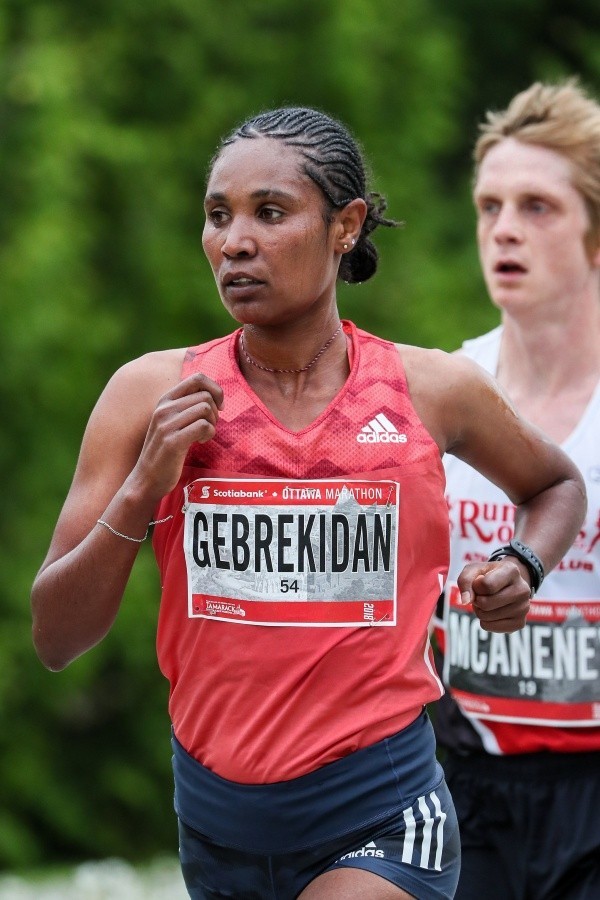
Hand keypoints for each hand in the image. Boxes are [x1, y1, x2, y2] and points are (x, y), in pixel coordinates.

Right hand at [130, 372, 223, 500]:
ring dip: (212, 423)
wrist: (146, 478)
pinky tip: (200, 442)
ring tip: (204, 435)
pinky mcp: (173, 441)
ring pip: (205, 409)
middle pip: (205, 396)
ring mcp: (167, 424)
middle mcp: (164, 409)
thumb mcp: (171, 422)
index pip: (197, 378)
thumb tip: (215, 395)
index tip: (219, 405)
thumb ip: (186, 406)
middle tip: (209, 427)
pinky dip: (209, 434)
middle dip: (215, 411)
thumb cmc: (164, 450)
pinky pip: (204, 426)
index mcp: (164, 400)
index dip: (215, 389)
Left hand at [456, 558, 530, 632]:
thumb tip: (465, 601)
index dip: (475, 586)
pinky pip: (490, 627)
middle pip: (485, 604)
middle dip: (476, 600)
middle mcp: (522, 589)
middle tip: (481, 594)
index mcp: (512, 571)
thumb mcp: (474, 570)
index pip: (486, 585)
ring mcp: (524, 608)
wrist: (506, 584)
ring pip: (486, 617)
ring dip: (479, 610)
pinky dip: (485, 621)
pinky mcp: (520, 623)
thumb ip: (465, 580)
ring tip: (487, 601)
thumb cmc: (487, 575)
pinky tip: (492, 612)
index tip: (479, 582)